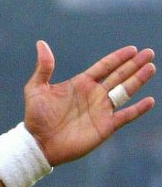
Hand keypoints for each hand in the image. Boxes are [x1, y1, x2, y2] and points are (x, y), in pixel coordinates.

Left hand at [24, 40, 154, 165]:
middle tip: (149, 53)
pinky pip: (126, 115)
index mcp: (81, 83)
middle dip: (134, 65)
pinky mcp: (105, 126)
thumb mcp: (36, 88)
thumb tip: (41, 43)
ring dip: (138, 80)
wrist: (39, 142)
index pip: (104, 67)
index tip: (132, 49)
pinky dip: (138, 109)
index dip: (118, 58)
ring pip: (125, 92)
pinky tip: (149, 100)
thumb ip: (44, 67)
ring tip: (151, 68)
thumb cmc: (36, 116)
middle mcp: (94, 94)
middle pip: (119, 76)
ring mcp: (101, 110)